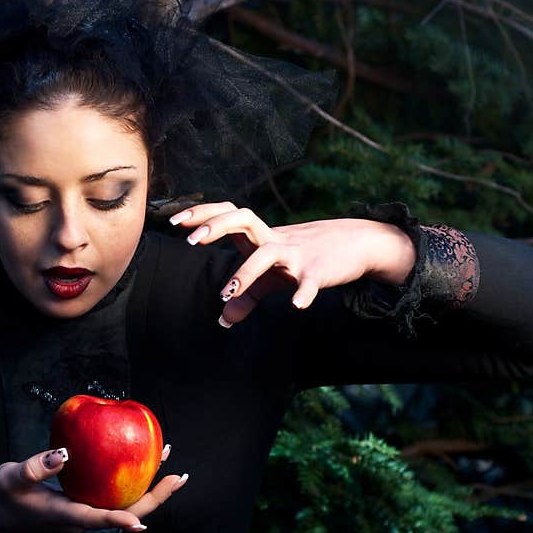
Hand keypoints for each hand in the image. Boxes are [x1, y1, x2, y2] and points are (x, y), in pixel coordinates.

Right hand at [0, 444, 186, 532]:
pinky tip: (140, 454)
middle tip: (179, 476)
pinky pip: (117, 491)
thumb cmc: (4, 495)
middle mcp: (83, 516)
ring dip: (150, 484)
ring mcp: (88, 511)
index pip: (95, 520)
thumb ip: (35, 467)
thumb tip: (64, 454)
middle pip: (126, 512)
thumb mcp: (10, 477)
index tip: (140, 522)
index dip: (117, 520)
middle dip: (155, 496)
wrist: (1, 515)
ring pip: (126, 501)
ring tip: (168, 456)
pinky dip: (133, 475)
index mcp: (65, 515)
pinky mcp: (88, 502)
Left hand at [169, 201, 415, 325]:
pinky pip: (310, 281)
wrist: (358, 244)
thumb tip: (223, 319)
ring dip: (247, 271)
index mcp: (260, 237)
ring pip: (268, 253)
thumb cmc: (307, 256)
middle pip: (243, 219)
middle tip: (190, 242)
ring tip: (227, 292)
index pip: (227, 214)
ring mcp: (297, 254)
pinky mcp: (320, 270)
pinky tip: (297, 306)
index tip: (174, 220)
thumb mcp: (273, 277)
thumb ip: (247, 294)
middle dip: (216, 227)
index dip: (202, 213)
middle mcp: (274, 239)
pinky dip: (304, 293)